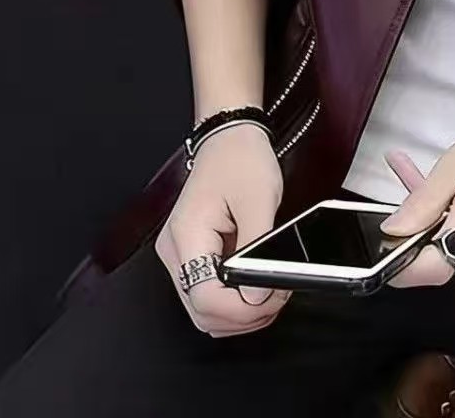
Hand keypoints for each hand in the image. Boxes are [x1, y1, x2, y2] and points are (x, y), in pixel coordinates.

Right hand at [154, 124, 290, 335]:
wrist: (230, 138)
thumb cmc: (241, 160)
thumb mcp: (259, 200)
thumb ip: (257, 250)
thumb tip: (256, 296)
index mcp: (186, 236)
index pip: (204, 299)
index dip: (241, 310)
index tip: (272, 298)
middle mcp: (176, 251)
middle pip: (201, 312)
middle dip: (243, 316)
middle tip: (278, 296)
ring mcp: (182, 255)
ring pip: (204, 310)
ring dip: (240, 312)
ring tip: (272, 291)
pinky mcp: (194, 255)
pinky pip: (210, 292)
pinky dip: (235, 299)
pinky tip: (257, 287)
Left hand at [380, 107, 454, 286]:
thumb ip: (423, 202)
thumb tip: (391, 231)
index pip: (424, 273)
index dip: (395, 263)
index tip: (382, 239)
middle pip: (432, 258)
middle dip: (413, 227)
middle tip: (404, 184)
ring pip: (447, 246)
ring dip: (431, 217)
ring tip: (419, 173)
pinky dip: (451, 217)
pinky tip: (448, 185)